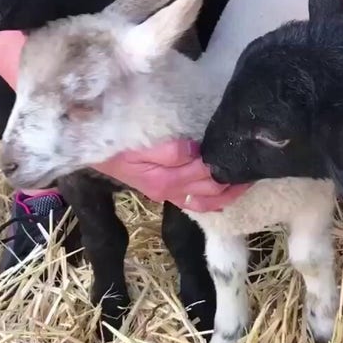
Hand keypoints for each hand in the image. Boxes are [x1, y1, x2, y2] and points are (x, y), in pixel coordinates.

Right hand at [92, 139, 249, 211]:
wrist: (88, 145)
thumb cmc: (115, 140)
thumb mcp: (139, 143)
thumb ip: (167, 150)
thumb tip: (193, 152)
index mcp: (164, 179)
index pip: (204, 176)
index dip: (224, 168)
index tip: (243, 156)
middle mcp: (168, 190)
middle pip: (209, 190)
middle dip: (232, 182)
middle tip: (253, 168)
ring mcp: (166, 193)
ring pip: (205, 201)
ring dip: (227, 193)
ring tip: (246, 181)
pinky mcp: (162, 192)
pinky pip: (193, 202)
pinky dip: (212, 200)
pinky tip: (225, 194)